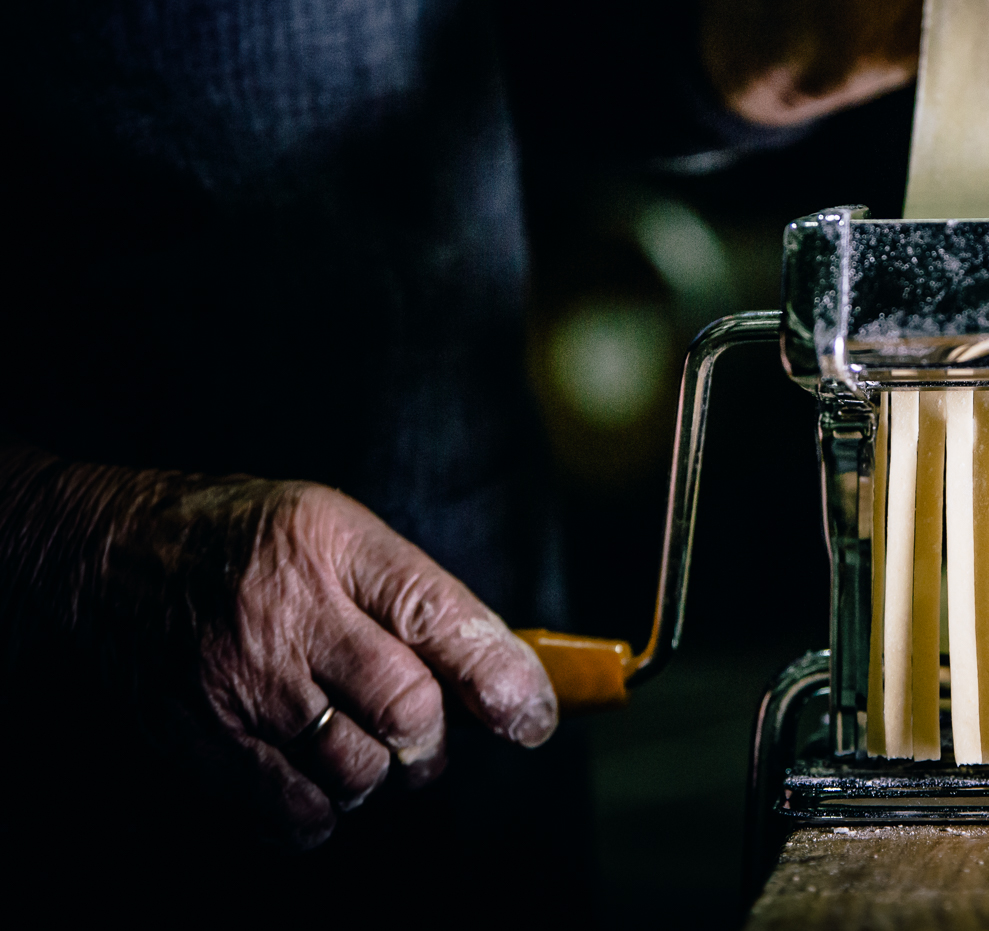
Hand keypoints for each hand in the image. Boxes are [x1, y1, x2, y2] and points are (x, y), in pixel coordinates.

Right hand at [0, 452, 556, 848]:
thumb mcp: (335, 526)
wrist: (106, 555)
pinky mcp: (203, 737)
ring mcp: (241, 681)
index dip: (501, 678)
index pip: (440, 617)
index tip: (535, 716)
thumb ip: (411, 593)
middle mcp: (290, 613)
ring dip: (383, 776)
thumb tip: (498, 673)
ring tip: (367, 746)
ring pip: (355, 769)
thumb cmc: (243, 539)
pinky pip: (293, 808)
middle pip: (406, 708)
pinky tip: (320, 779)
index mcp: (335, 545)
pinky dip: (326, 811)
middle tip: (429, 736)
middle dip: (435, 739)